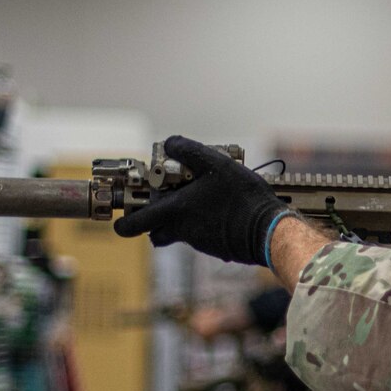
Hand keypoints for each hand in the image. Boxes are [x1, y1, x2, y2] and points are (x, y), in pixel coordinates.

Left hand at [112, 136, 291, 266]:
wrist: (269, 231)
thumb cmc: (242, 198)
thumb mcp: (214, 163)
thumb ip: (187, 150)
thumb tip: (170, 144)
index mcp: (176, 211)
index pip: (137, 224)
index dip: (125, 224)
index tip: (121, 221)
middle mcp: (183, 230)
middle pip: (157, 230)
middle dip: (156, 219)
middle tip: (166, 203)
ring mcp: (200, 241)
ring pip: (181, 230)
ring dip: (184, 217)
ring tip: (203, 196)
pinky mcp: (217, 247)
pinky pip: (202, 234)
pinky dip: (205, 222)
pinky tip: (223, 208)